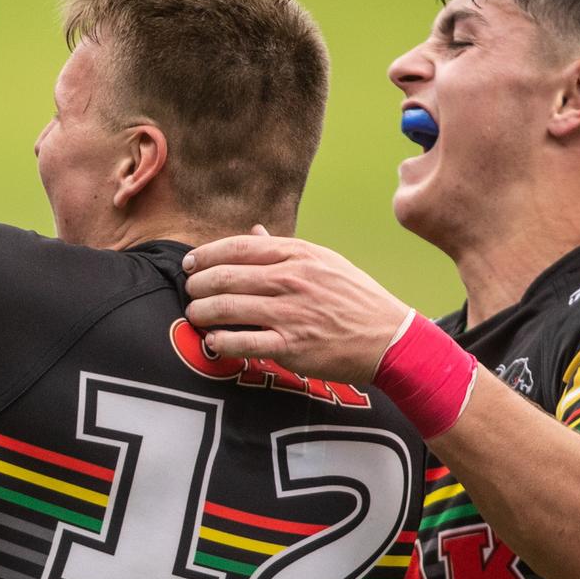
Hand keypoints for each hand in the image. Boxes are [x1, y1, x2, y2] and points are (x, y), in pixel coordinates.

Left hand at [181, 228, 410, 383]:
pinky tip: (213, 342)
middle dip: (197, 286)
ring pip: (226, 308)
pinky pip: (242, 342)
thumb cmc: (356, 300)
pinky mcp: (291, 346)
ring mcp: (290, 313)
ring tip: (195, 316)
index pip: (238, 247)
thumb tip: (254, 231)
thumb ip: (284, 249)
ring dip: (201, 313)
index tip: (190, 264)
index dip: (205, 255)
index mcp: (298, 255)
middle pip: (224, 277)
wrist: (389, 338)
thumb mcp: (325, 263)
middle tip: (190, 293)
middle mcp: (291, 280)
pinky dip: (220, 342)